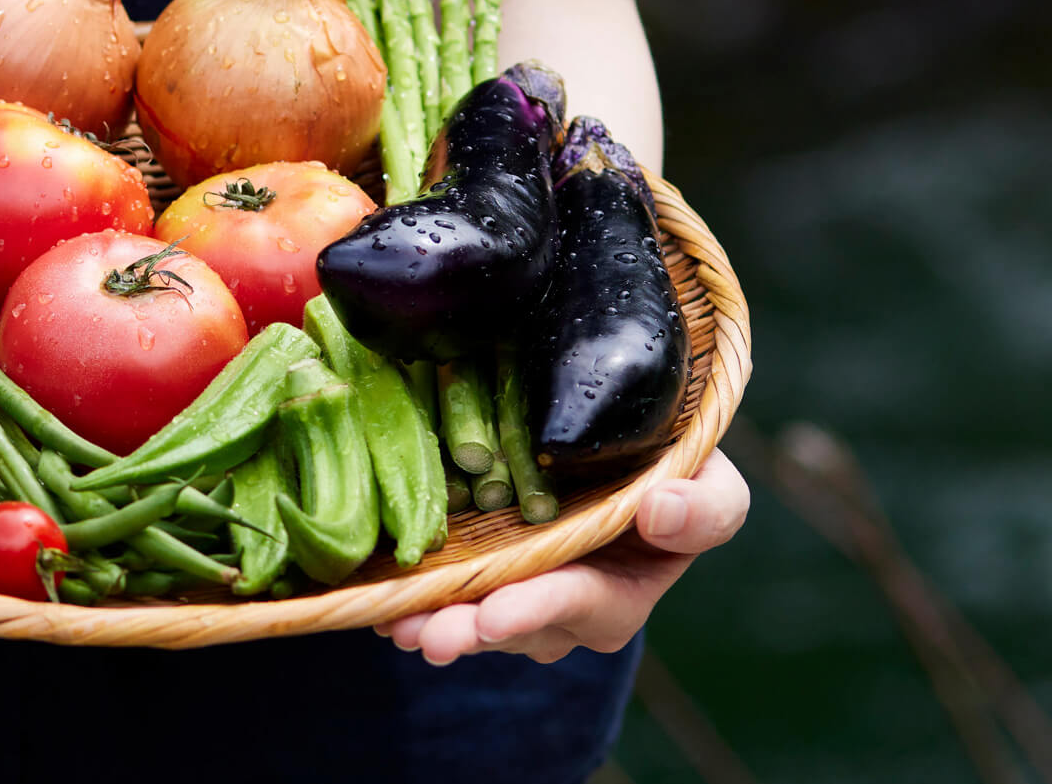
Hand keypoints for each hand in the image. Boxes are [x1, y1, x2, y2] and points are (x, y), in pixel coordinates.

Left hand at [380, 450, 748, 662]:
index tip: (494, 614)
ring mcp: (527, 598)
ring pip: (479, 618)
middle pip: (520, 624)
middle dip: (470, 629)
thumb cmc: (671, 468)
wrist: (624, 459)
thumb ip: (705, 505)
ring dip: (436, 620)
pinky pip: (450, 598)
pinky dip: (415, 600)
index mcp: (629, 585)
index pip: (587, 601)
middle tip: (427, 635)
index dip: (541, 607)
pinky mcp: (485, 580)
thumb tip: (659, 508)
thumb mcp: (712, 482)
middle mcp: (578, 606)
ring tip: (396, 624)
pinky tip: (382, 603)